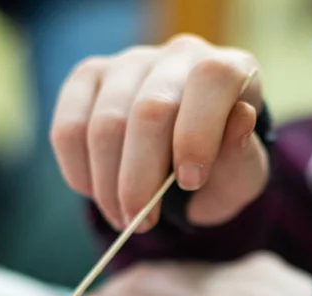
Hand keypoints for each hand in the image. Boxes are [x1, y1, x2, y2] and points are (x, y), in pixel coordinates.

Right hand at [51, 35, 268, 231]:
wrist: (191, 163)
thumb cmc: (222, 167)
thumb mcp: (243, 174)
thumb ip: (242, 154)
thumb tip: (240, 118)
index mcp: (230, 70)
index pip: (210, 80)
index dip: (196, 134)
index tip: (189, 183)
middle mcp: (179, 55)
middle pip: (149, 110)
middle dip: (141, 178)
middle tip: (142, 223)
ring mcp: (129, 63)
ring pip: (104, 122)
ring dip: (108, 185)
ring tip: (123, 219)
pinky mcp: (89, 79)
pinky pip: (68, 128)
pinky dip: (78, 171)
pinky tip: (98, 195)